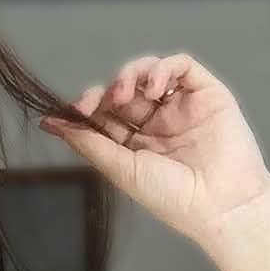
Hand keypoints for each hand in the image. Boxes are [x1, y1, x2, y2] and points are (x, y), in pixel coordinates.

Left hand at [37, 53, 269, 246]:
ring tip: (126, 93)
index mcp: (135, 144)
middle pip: (123, 90)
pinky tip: (154, 88)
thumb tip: (49, 123)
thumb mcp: (121, 169)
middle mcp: (157, 123)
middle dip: (106, 90)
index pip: (104, 114)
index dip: (87, 106)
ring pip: (148, 72)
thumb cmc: (172, 197)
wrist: (221, 204)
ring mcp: (181, 107)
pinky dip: (162, 68)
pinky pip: (181, 66)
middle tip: (100, 101)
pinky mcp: (206, 94)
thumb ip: (87, 143)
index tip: (74, 110)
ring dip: (130, 75)